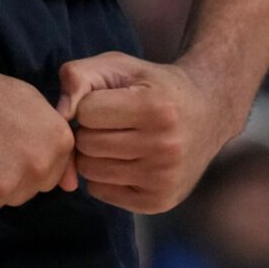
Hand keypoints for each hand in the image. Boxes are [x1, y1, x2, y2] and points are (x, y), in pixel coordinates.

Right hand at [0, 53, 75, 217]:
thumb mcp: (32, 104)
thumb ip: (53, 142)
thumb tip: (69, 185)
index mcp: (56, 145)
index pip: (50, 176)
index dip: (25, 161)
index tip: (5, 144)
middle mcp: (35, 170)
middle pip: (23, 192)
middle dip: (6, 177)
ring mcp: (1, 189)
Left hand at [57, 53, 236, 213]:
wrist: (209, 111)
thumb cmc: (154, 85)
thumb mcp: (121, 66)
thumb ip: (80, 76)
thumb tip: (59, 114)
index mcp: (156, 107)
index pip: (86, 112)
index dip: (91, 103)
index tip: (112, 100)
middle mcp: (164, 146)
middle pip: (86, 144)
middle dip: (90, 130)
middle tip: (115, 122)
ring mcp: (163, 178)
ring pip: (90, 171)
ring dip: (94, 154)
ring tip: (119, 139)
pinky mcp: (158, 201)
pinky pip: (101, 192)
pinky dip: (105, 176)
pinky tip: (127, 159)